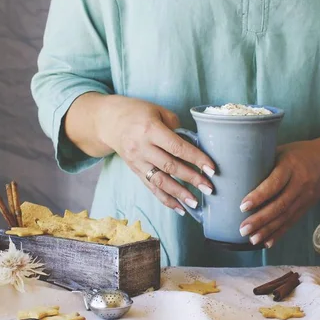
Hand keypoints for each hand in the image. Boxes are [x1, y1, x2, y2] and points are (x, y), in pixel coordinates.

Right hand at [98, 96, 215, 213]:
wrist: (108, 121)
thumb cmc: (138, 112)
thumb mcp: (158, 111)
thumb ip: (176, 126)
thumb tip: (191, 144)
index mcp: (150, 129)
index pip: (177, 147)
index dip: (196, 158)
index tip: (211, 168)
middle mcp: (142, 147)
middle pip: (170, 166)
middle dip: (191, 178)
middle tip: (209, 188)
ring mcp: (137, 161)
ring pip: (160, 181)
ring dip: (179, 193)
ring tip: (195, 203)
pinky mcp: (134, 171)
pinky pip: (151, 187)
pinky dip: (165, 199)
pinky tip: (179, 208)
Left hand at [238, 138, 319, 247]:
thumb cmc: (300, 153)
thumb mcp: (283, 150)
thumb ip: (264, 160)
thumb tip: (237, 168)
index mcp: (291, 166)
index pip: (274, 184)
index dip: (258, 196)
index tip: (243, 206)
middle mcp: (299, 183)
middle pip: (279, 205)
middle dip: (260, 219)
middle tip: (242, 229)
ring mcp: (304, 198)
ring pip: (285, 217)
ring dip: (267, 230)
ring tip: (251, 239)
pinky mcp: (306, 207)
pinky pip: (291, 222)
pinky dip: (279, 233)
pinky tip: (267, 242)